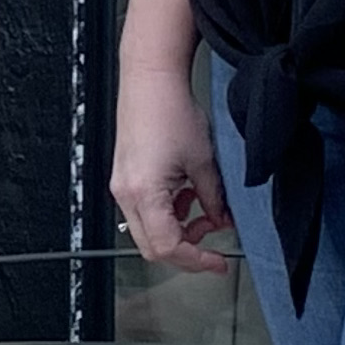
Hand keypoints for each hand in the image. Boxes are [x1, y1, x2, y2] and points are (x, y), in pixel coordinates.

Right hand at [112, 62, 235, 272]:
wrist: (150, 82)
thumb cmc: (169, 111)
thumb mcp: (203, 161)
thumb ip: (214, 199)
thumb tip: (221, 220)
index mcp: (143, 193)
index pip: (167, 246)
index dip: (196, 260)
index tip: (218, 262)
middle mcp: (125, 194)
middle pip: (152, 246)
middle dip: (186, 249)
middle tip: (212, 243)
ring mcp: (122, 187)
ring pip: (148, 231)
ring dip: (178, 230)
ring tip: (203, 211)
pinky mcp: (125, 178)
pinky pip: (145, 211)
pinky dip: (168, 213)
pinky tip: (186, 196)